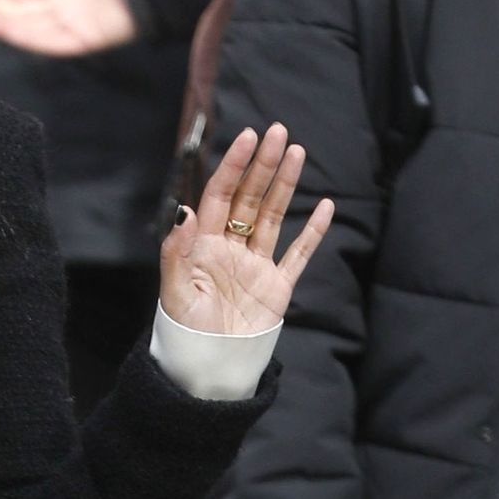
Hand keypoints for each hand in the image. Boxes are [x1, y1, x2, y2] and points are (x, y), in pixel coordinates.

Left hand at [160, 124, 334, 334]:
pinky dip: (312, 232)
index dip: (234, 166)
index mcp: (202, 244)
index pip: (220, 195)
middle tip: (279, 132)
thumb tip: (183, 210)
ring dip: (285, 185)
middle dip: (264, 165)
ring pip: (273, 216)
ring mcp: (255, 264)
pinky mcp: (277, 286)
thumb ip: (177, 250)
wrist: (210, 366)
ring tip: (297, 152)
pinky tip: (324, 206)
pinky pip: (297, 253)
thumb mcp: (174, 291)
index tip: (248, 138)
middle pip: (249, 197)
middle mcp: (230, 247)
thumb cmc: (185, 330)